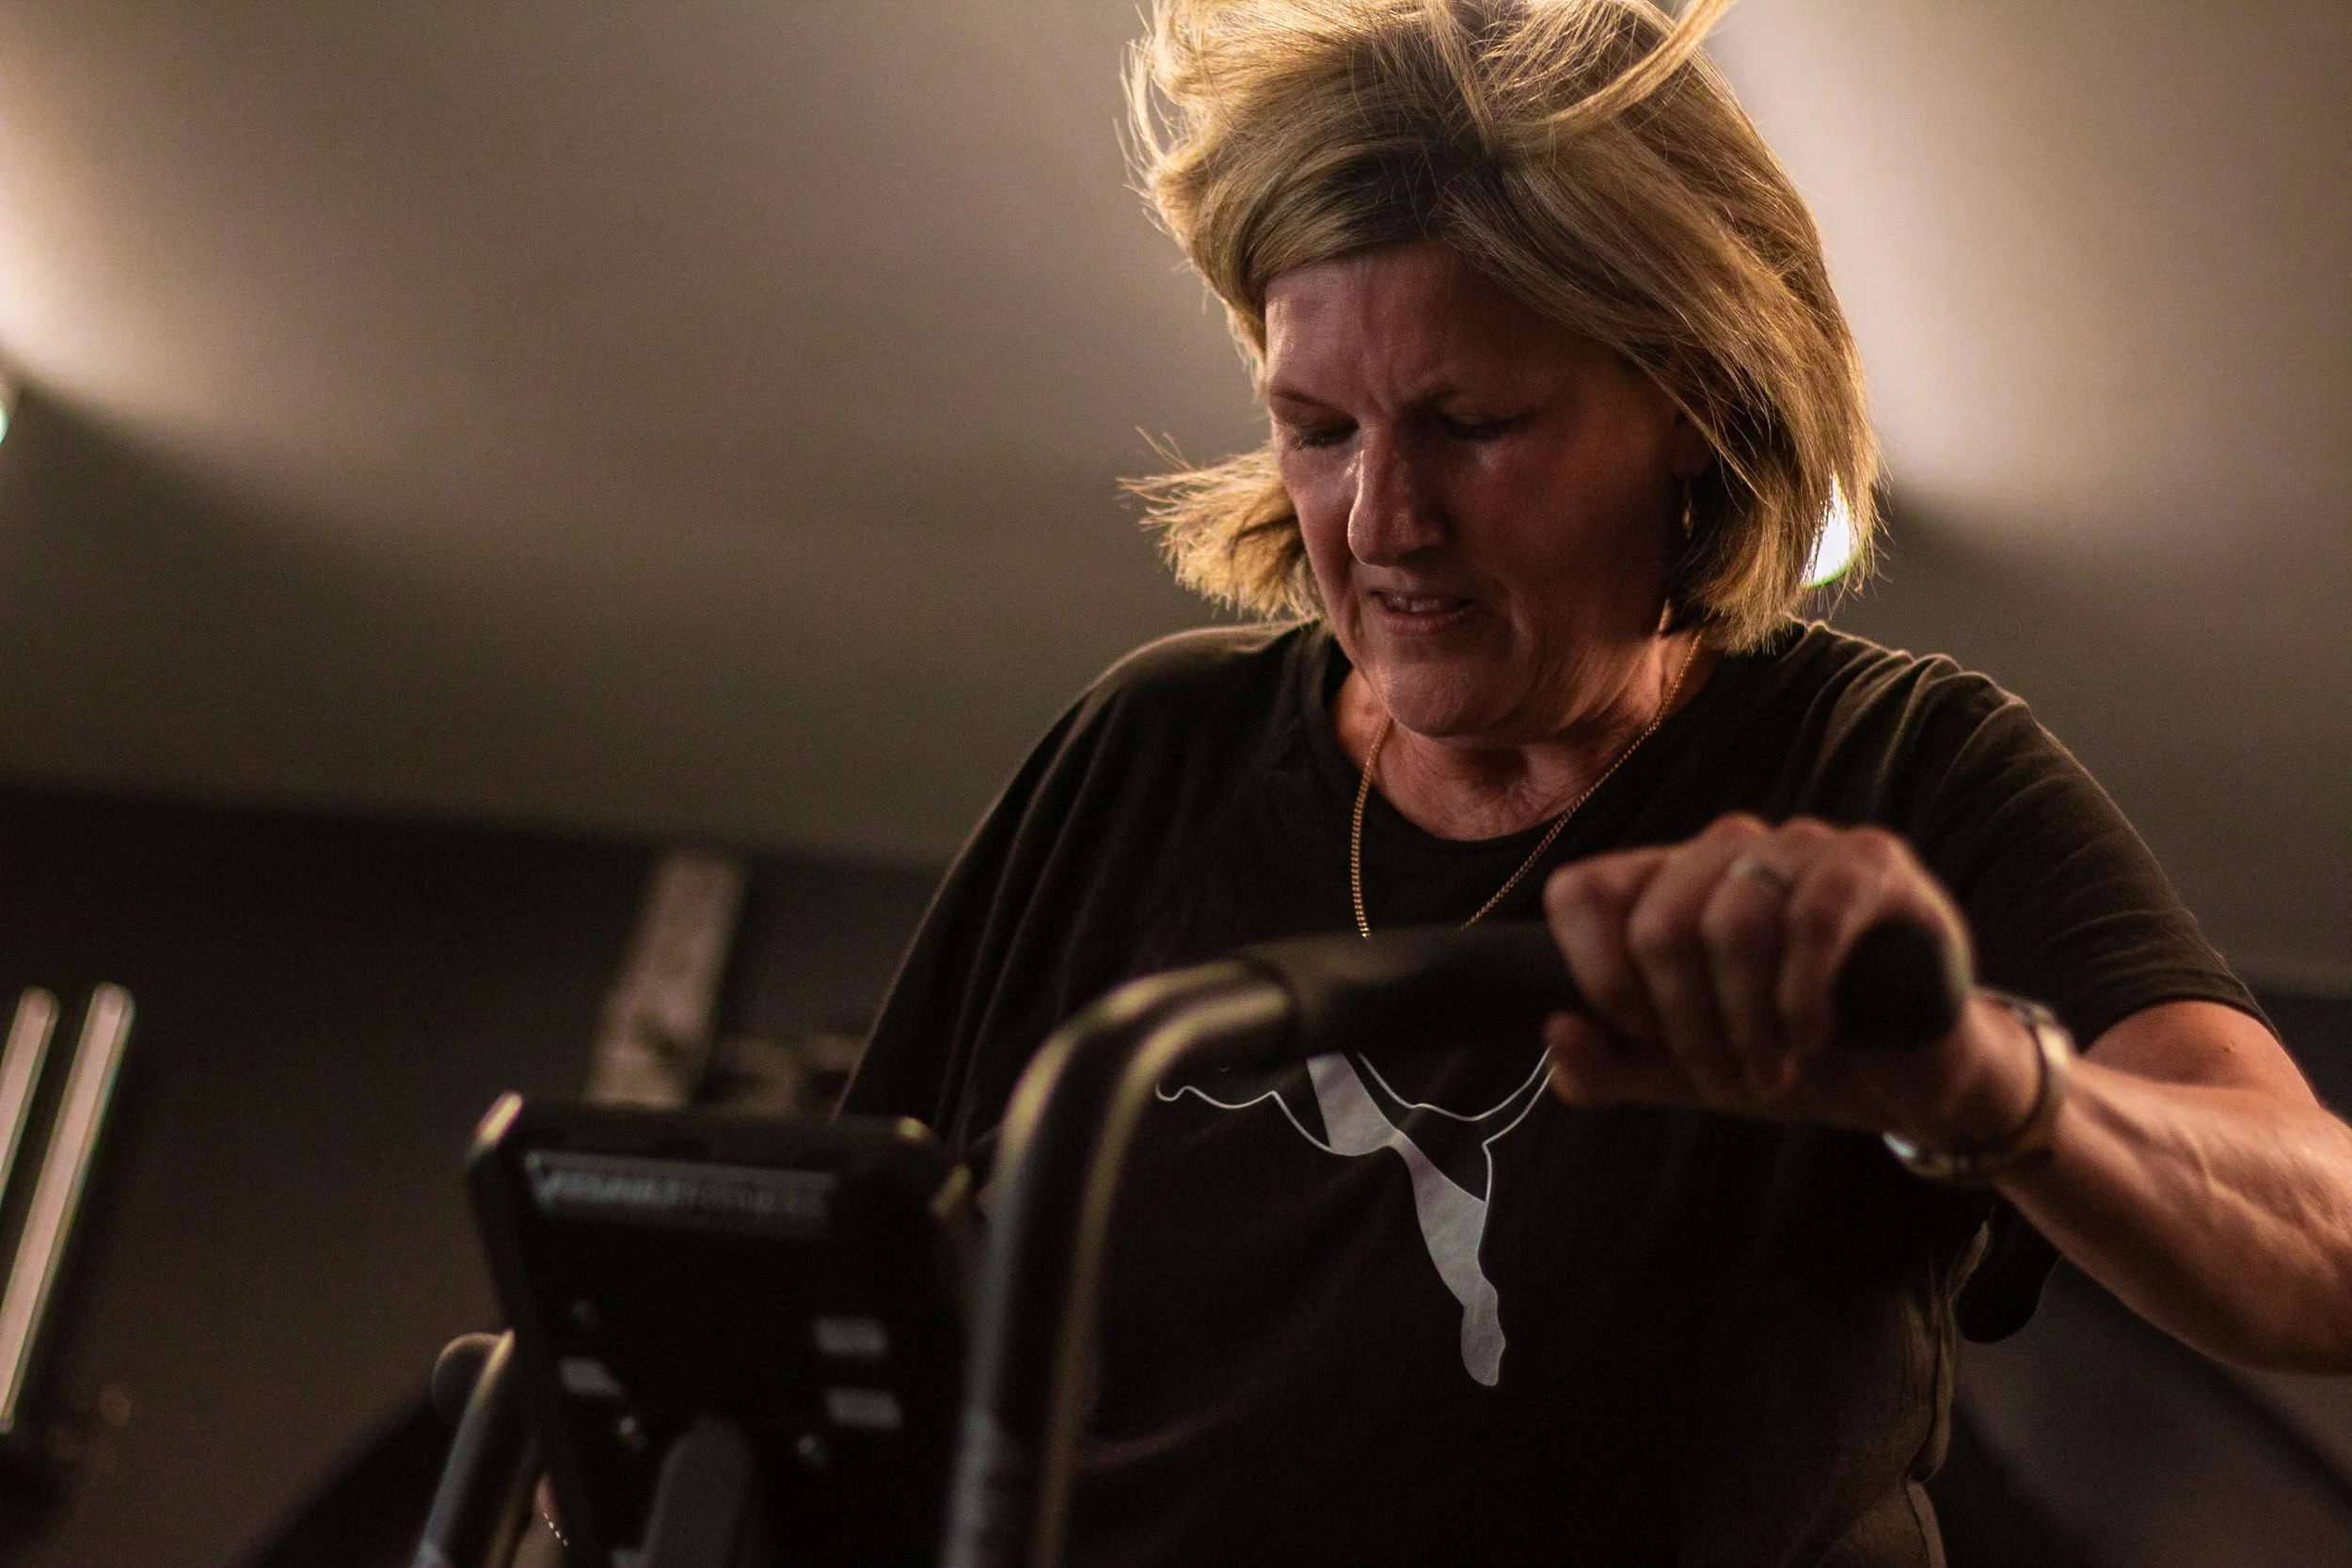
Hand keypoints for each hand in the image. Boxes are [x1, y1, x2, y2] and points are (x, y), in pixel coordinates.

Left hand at [1540, 813, 2036, 1145]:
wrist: (1906, 1075)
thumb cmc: (1785, 1057)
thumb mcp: (1680, 1074)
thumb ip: (1606, 1064)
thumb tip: (1555, 1029)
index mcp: (1665, 882)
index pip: (1582, 891)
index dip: (1597, 975)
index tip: (1640, 1036)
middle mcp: (1725, 849)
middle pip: (1659, 925)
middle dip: (1686, 1025)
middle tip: (1727, 1077)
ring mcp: (1801, 846)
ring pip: (1733, 923)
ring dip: (1748, 1023)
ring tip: (1773, 1069)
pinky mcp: (1874, 862)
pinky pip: (1815, 915)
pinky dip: (1802, 995)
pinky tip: (1814, 1034)